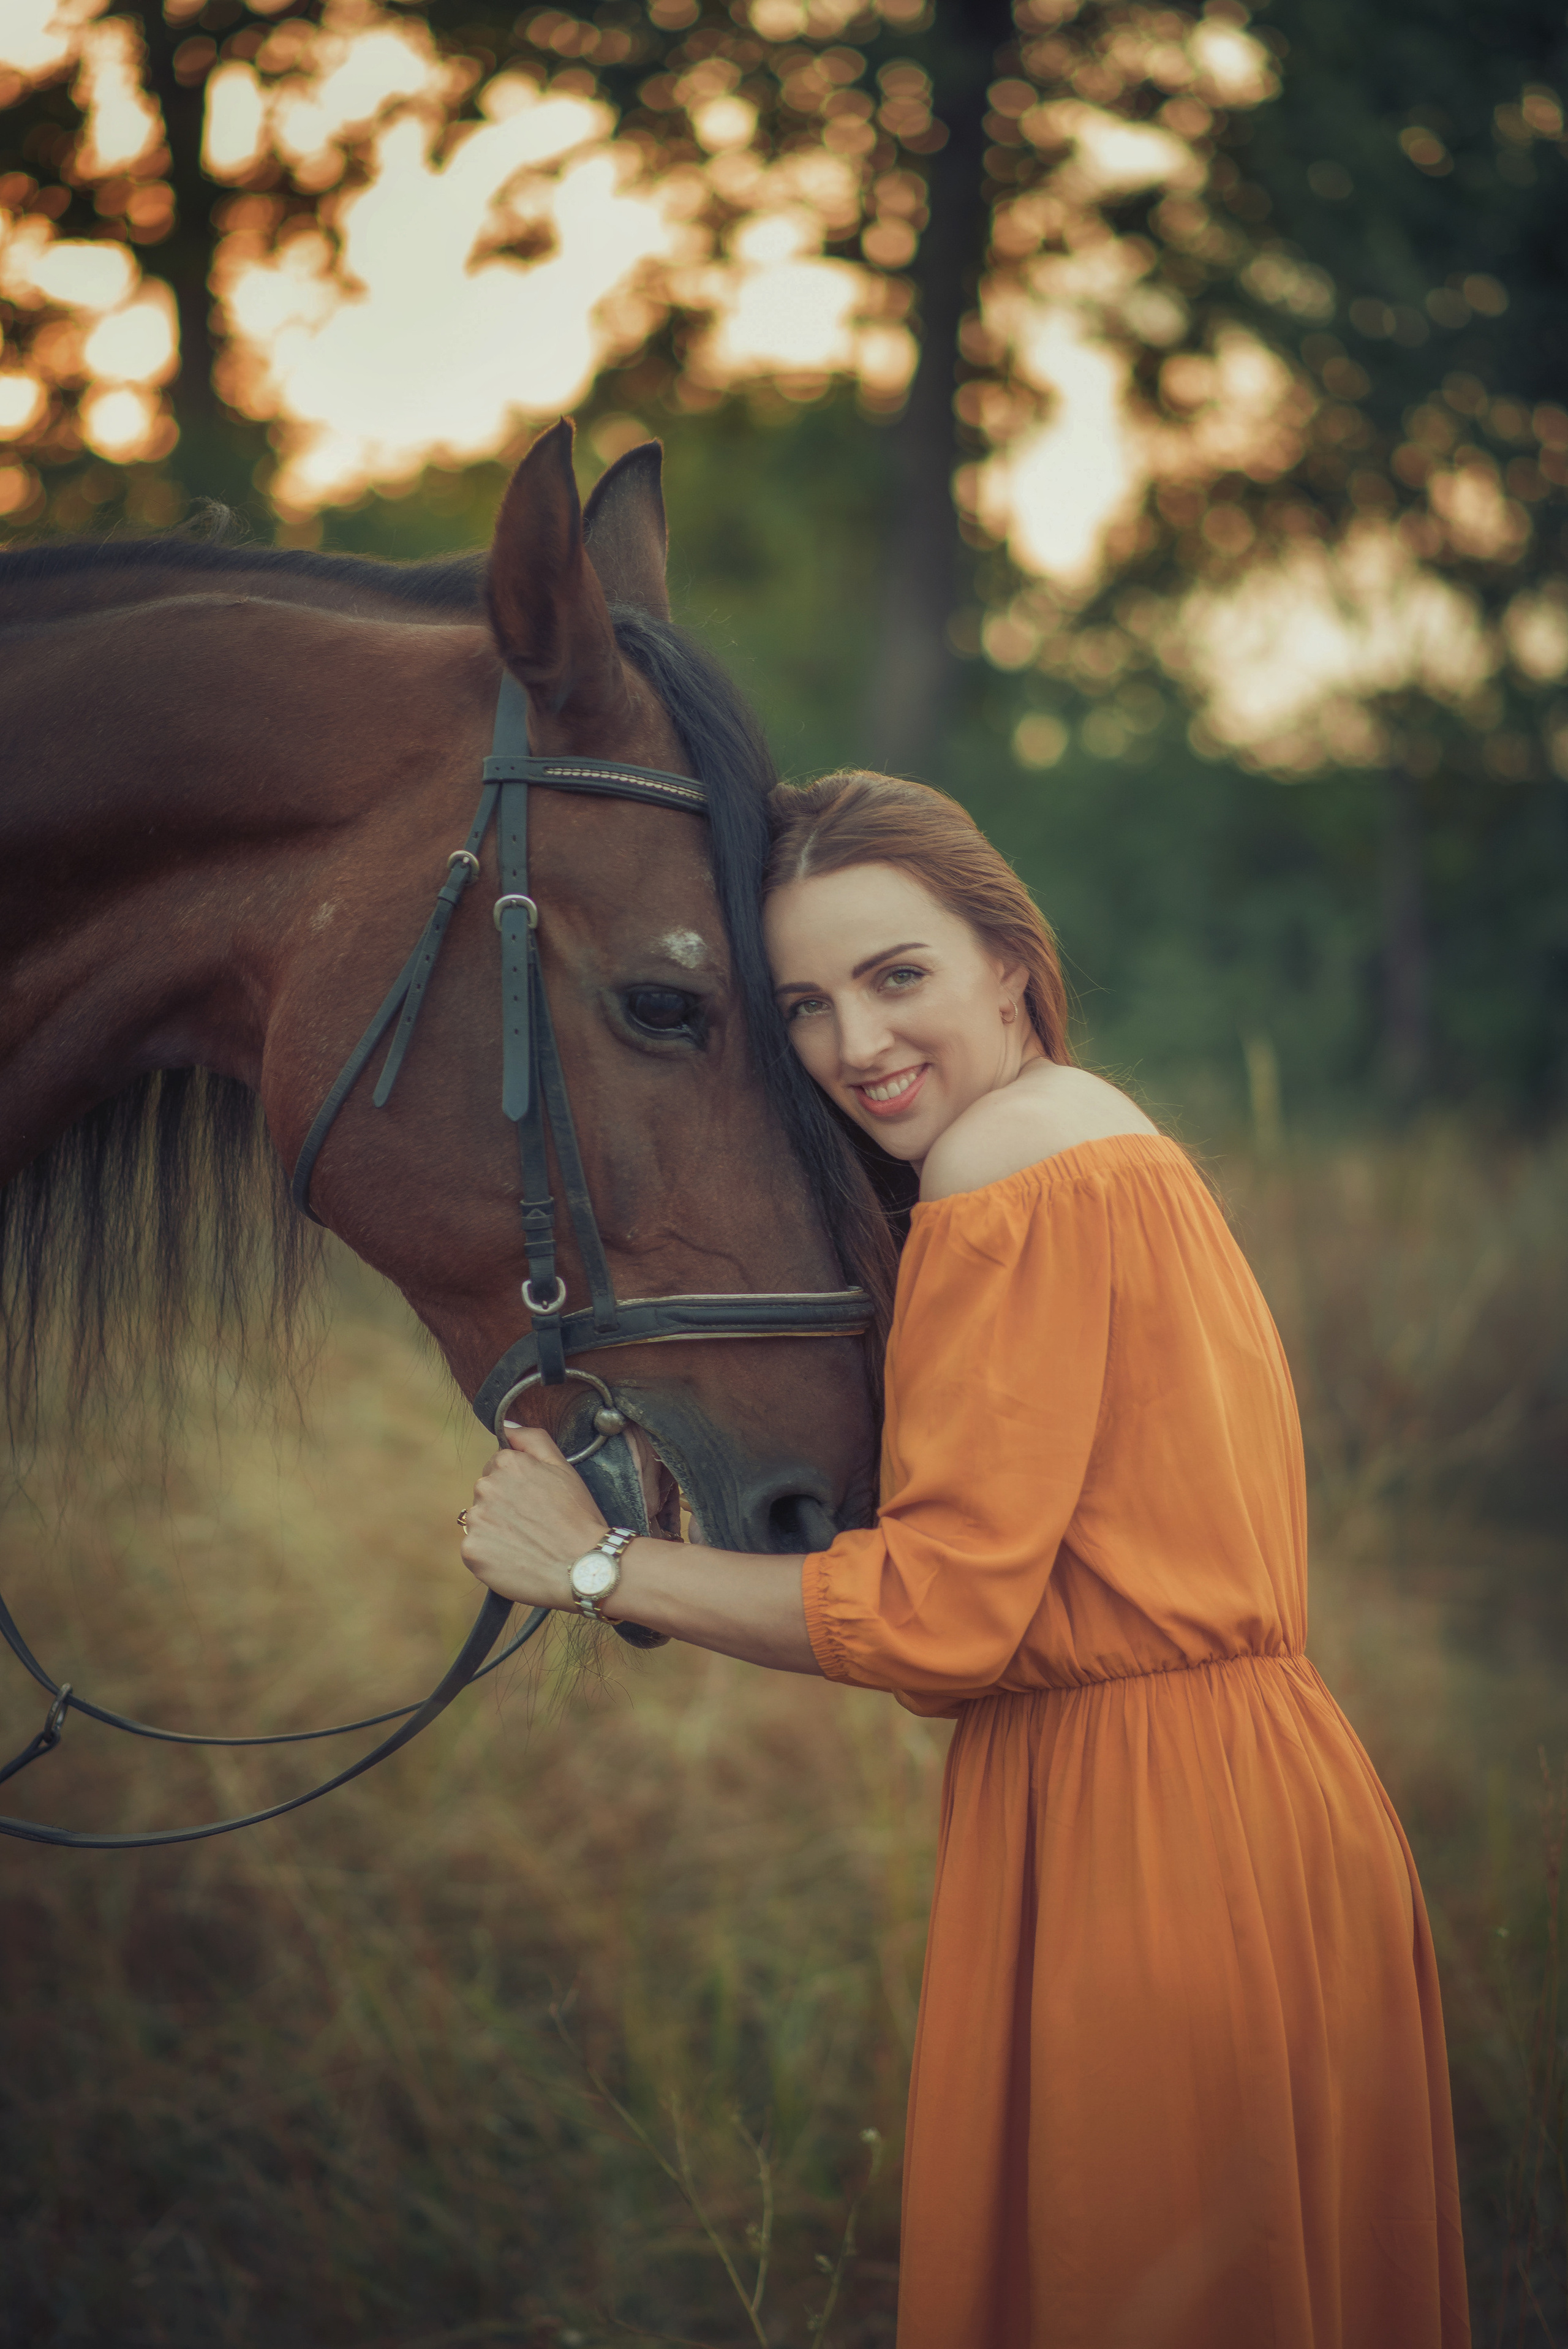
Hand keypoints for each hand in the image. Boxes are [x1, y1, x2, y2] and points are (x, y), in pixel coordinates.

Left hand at [459, 1423, 609, 1609]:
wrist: (583, 1567)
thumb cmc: (578, 1517)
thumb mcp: (563, 1467)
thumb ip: (532, 1439)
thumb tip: (507, 1427)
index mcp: (506, 1463)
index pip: (498, 1467)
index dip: (519, 1486)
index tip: (537, 1502)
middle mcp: (485, 1487)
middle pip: (486, 1493)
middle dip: (505, 1506)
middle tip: (534, 1524)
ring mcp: (476, 1520)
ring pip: (480, 1521)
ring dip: (497, 1530)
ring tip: (527, 1543)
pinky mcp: (471, 1551)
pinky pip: (475, 1549)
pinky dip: (491, 1555)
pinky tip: (516, 1559)